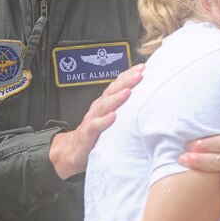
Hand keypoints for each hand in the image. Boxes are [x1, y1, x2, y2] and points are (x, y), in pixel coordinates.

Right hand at [49, 63, 144, 179]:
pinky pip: (95, 126)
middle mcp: (98, 108)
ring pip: (104, 106)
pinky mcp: (87, 134)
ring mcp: (92, 120)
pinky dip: (104, 121)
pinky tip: (113, 117)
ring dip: (116, 98)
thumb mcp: (111, 120)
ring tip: (128, 91)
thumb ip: (125, 111)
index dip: (128, 75)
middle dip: (126, 81)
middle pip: (112, 91)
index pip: (117, 85)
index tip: (143, 67)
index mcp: (105, 103)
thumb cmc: (96, 135)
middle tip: (139, 74)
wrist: (72, 152)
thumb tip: (147, 103)